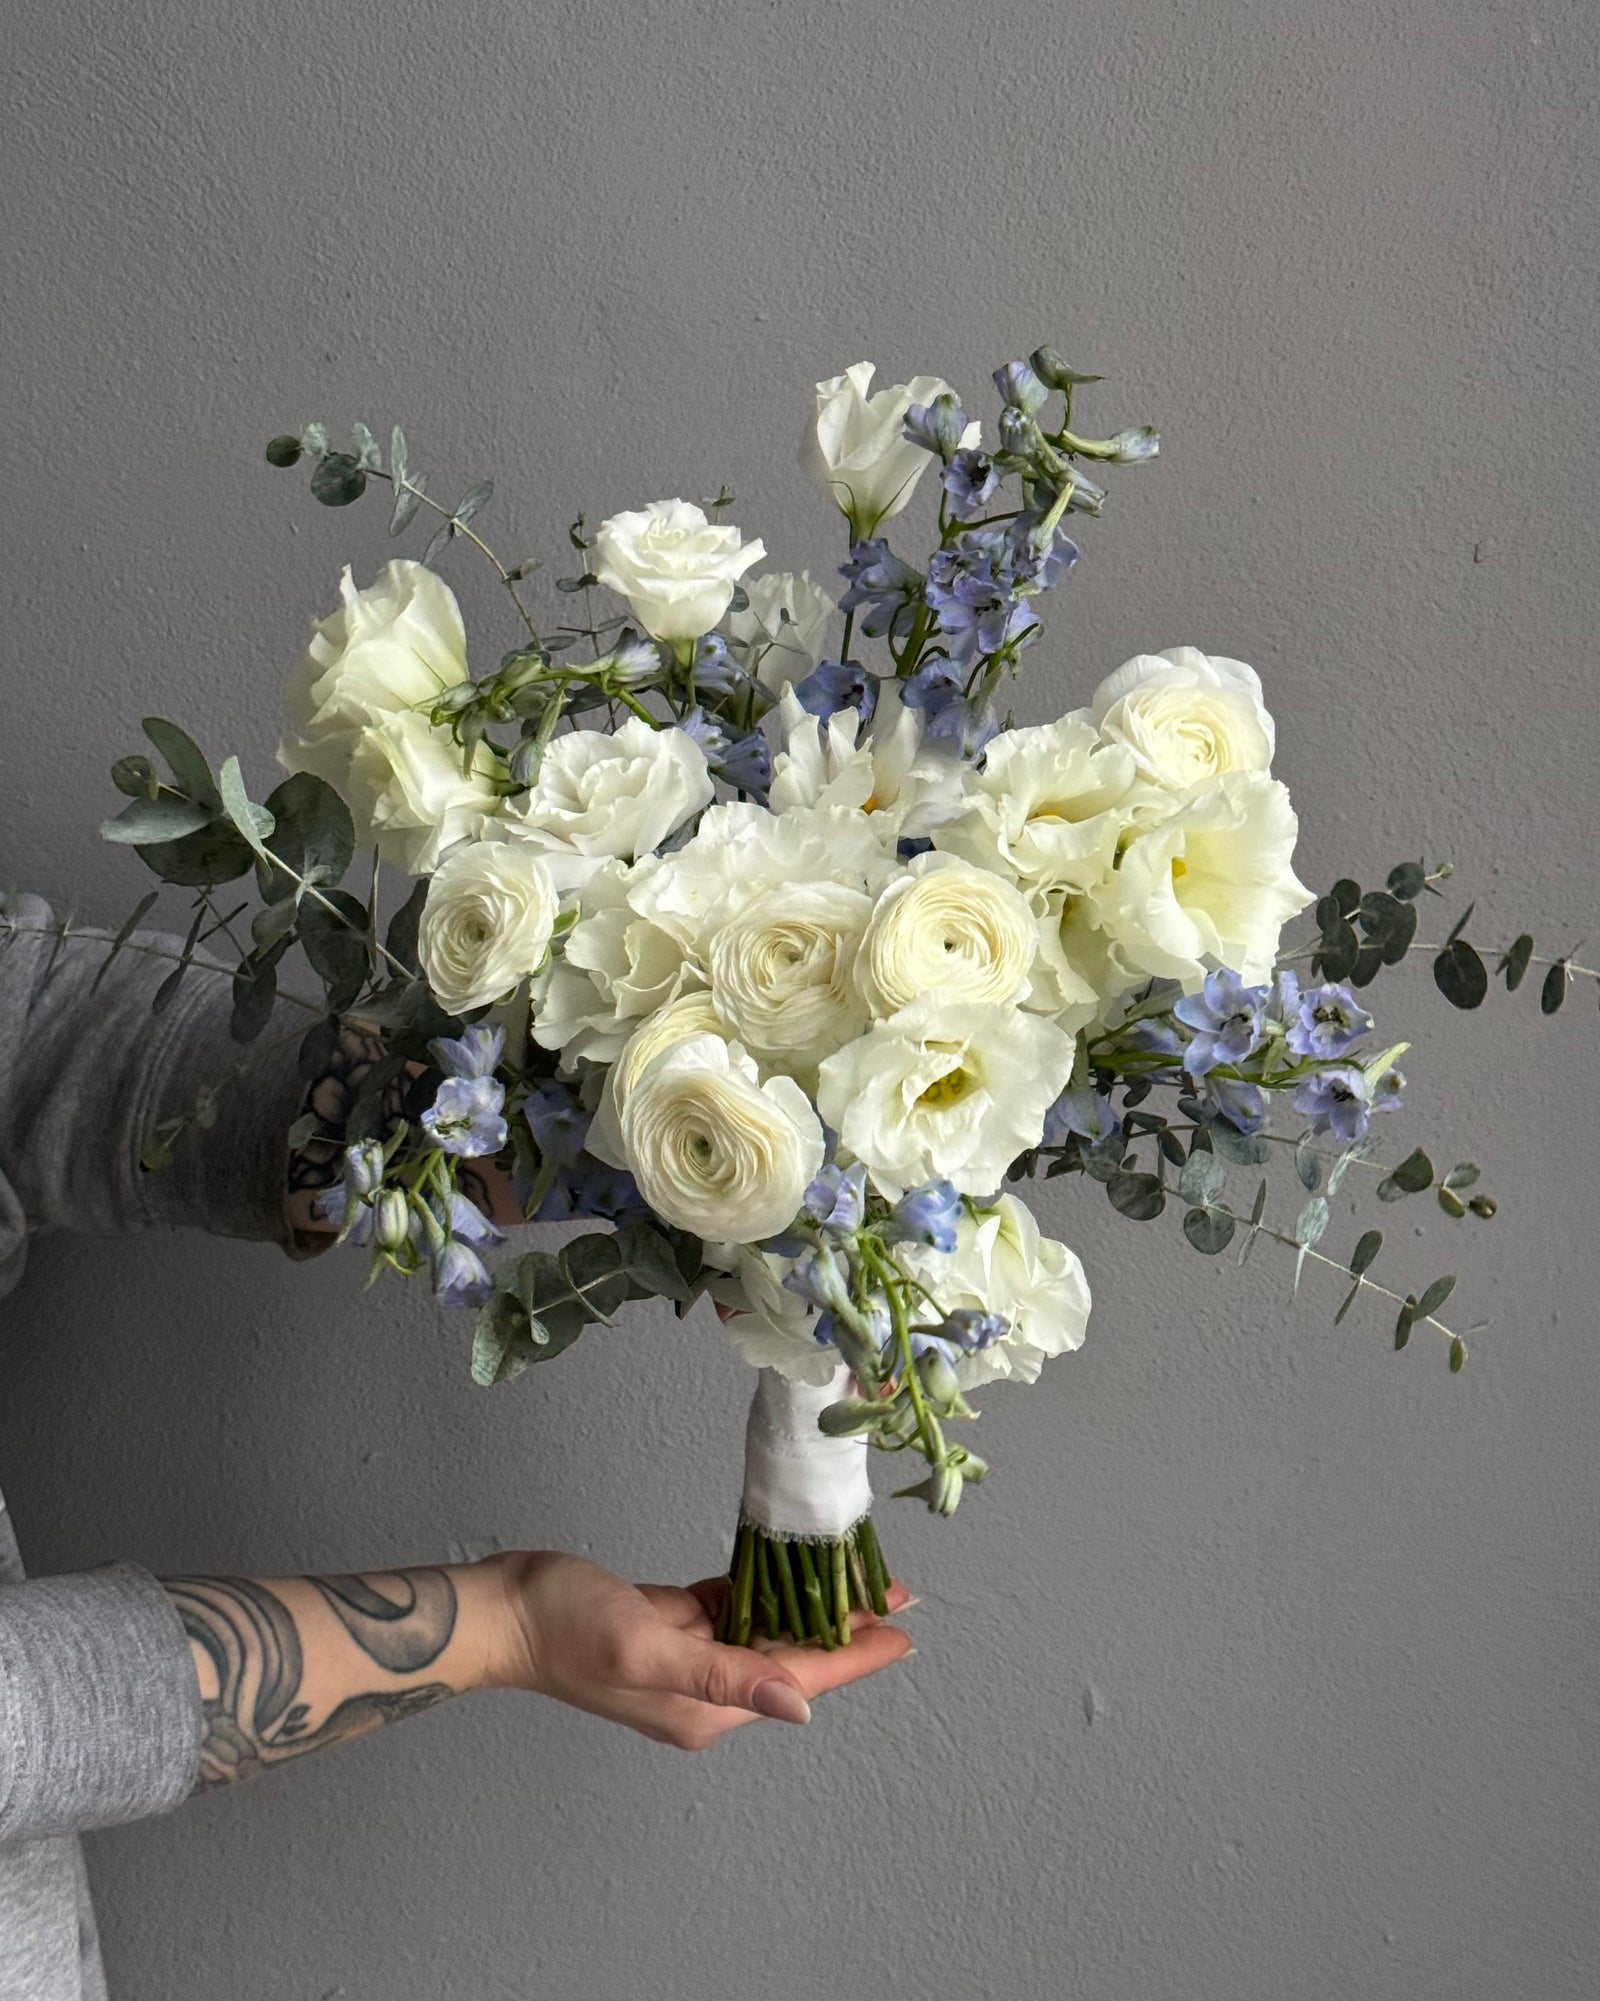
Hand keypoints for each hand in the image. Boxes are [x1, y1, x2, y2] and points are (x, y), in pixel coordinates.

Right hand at [490, 1550, 914, 1749]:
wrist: (504, 1609)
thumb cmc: (564, 1627)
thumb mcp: (646, 1646)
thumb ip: (724, 1676)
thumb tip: (799, 1707)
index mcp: (703, 1708)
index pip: (798, 1679)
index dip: (854, 1655)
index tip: (904, 1630)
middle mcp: (703, 1691)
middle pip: (790, 1655)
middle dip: (843, 1623)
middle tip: (893, 1586)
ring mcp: (687, 1658)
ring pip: (766, 1630)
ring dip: (808, 1602)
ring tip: (857, 1572)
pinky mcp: (670, 1624)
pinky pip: (732, 1609)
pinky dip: (764, 1588)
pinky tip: (792, 1565)